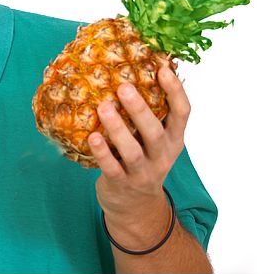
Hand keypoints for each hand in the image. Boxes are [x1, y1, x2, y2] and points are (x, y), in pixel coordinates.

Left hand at [88, 64, 189, 246]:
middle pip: (155, 132)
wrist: (136, 206)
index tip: (162, 69)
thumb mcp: (156, 140)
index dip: (175, 91)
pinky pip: (112, 167)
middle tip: (125, 86)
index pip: (182, 113)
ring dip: (117, 128)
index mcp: (174, 139)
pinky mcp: (122, 184)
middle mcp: (162, 155)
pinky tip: (92, 136)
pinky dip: (102, 152)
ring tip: (104, 107)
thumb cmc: (143, 159)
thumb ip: (153, 112)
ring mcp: (143, 172)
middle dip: (140, 109)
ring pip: (132, 150)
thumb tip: (142, 67)